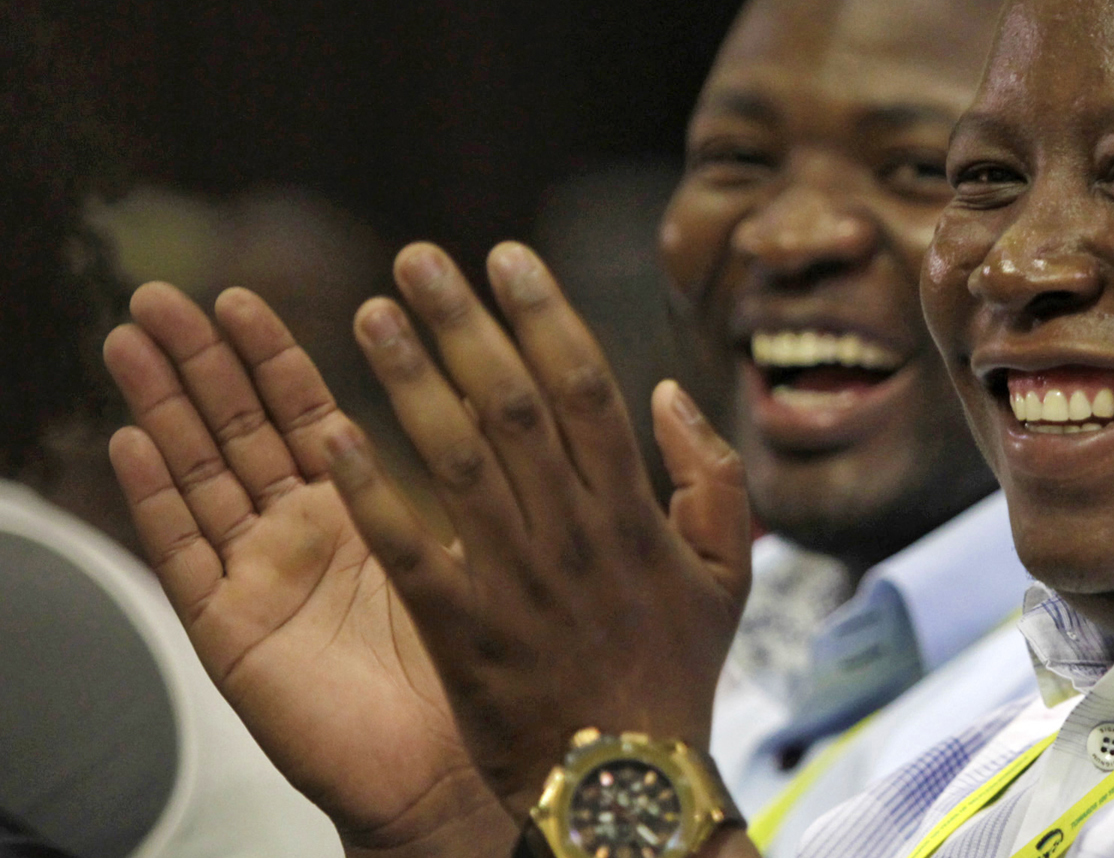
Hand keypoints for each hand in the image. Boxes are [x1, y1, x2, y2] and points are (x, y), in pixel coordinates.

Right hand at [103, 283, 513, 856]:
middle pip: (236, 432)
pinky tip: (128, 440)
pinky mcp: (231, 631)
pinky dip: (157, 498)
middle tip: (158, 295)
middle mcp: (297, 534)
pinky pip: (186, 557)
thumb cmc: (465, 664)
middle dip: (198, 364)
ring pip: (198, 477)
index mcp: (352, 510)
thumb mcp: (458, 552)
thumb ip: (445, 482)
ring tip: (126, 339)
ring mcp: (257, 578)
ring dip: (161, 409)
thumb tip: (471, 392)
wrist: (446, 766)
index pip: (302, 415)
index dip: (270, 357)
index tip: (240, 297)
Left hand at [323, 241, 752, 821]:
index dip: (544, 314)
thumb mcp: (726, 573)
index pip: (585, 389)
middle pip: (511, 406)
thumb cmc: (673, 671)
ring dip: (408, 382)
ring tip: (369, 316)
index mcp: (631, 511)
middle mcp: (572, 531)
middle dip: (464, 324)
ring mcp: (516, 580)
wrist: (626, 782)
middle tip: (417, 259)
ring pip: (456, 461)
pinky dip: (369, 493)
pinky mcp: (464, 631)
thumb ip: (712, 477)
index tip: (506, 255)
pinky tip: (327, 436)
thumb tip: (668, 391)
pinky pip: (411, 551)